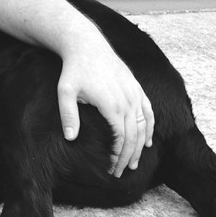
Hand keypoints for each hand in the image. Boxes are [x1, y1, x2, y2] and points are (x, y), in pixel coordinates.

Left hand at [57, 44, 153, 176]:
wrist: (86, 44)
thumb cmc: (74, 68)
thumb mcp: (65, 91)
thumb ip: (68, 115)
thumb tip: (71, 138)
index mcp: (111, 105)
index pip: (120, 139)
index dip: (118, 157)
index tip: (112, 170)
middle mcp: (127, 100)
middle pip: (134, 136)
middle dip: (129, 157)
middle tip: (122, 173)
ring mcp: (135, 93)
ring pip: (144, 126)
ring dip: (141, 147)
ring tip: (135, 163)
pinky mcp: (136, 87)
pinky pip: (148, 111)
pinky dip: (150, 128)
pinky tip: (147, 141)